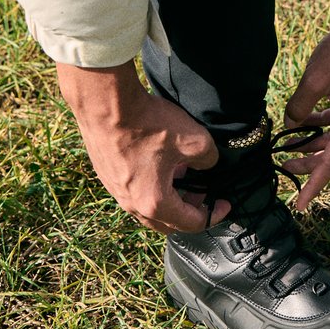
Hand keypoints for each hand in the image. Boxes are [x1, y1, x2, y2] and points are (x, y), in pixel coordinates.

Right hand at [56, 60, 230, 235]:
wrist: (105, 105)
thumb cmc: (148, 124)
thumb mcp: (194, 140)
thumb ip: (209, 159)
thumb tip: (205, 164)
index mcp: (155, 203)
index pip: (191, 223)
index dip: (213, 215)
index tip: (224, 203)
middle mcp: (132, 204)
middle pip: (167, 223)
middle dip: (190, 211)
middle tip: (203, 192)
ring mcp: (116, 192)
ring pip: (149, 208)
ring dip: (170, 198)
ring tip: (183, 173)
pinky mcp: (107, 176)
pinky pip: (134, 193)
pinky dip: (152, 187)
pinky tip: (159, 162)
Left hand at [283, 0, 329, 209]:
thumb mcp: (315, 79)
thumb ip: (299, 107)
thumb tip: (289, 126)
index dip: (314, 184)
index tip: (301, 205)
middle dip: (308, 163)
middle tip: (283, 170)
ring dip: (310, 144)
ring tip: (285, 148)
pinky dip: (316, 126)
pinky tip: (299, 124)